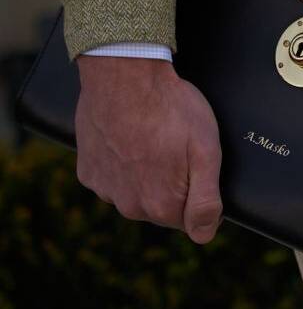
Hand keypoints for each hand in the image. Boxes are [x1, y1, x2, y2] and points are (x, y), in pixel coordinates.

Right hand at [74, 56, 223, 243]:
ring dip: (147, 173)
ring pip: (137, 192)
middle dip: (174, 182)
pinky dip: (122, 162)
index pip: (190, 219)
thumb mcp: (206, 151)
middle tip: (177, 145)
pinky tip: (130, 137)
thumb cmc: (170, 109)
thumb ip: (207, 201)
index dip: (200, 192)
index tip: (198, 164)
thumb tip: (206, 233)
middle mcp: (130, 207)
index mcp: (161, 206)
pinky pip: (113, 176)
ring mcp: (106, 190)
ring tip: (154, 138)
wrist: (124, 76)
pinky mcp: (89, 171)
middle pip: (163, 206)